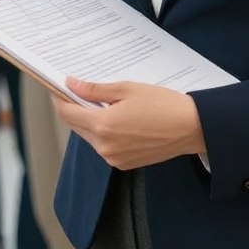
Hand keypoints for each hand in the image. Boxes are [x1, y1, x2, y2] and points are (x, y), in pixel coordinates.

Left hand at [54, 78, 205, 170]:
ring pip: (89, 136)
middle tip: (77, 90)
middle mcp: (105, 146)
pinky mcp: (124, 163)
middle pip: (76, 125)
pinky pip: (103, 146)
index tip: (58, 87)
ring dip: (88, 120)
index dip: (59, 98)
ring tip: (101, 102)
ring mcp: (114, 158)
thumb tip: (71, 84)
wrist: (190, 128)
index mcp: (103, 126)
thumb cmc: (161, 105)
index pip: (67, 113)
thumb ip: (94, 90)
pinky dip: (102, 131)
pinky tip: (114, 117)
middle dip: (73, 108)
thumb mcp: (126, 89)